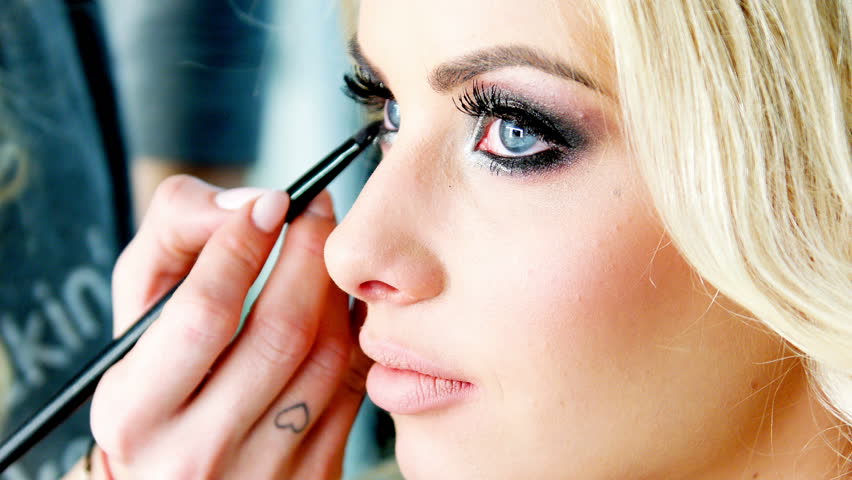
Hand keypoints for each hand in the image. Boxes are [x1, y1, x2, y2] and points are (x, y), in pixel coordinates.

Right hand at [90, 176, 371, 478]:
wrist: (183, 471)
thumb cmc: (160, 377)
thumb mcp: (139, 311)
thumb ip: (174, 236)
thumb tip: (249, 205)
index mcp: (136, 413)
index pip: (203, 312)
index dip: (243, 243)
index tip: (271, 201)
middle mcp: (196, 453)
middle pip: (280, 331)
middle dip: (307, 252)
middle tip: (317, 208)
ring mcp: (262, 471)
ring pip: (328, 357)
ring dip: (337, 288)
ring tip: (327, 253)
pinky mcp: (315, 477)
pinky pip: (355, 387)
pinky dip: (357, 331)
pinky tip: (343, 303)